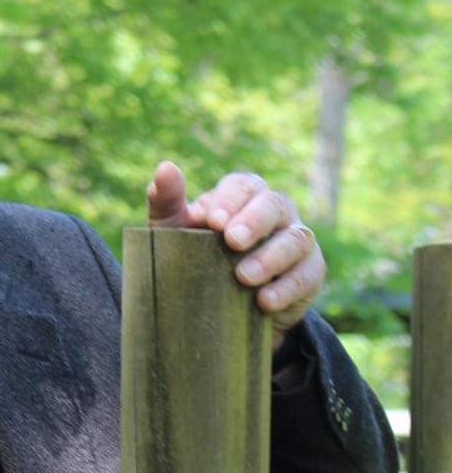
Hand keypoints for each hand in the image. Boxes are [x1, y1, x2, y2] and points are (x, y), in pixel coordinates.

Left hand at [146, 161, 324, 338]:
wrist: (213, 305)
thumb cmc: (192, 255)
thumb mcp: (172, 231)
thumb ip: (166, 201)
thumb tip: (165, 167)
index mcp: (242, 196)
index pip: (243, 185)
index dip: (231, 200)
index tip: (214, 222)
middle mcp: (275, 212)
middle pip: (275, 204)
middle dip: (255, 222)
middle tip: (233, 242)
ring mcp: (296, 240)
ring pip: (297, 239)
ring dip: (271, 257)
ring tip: (243, 277)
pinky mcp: (309, 273)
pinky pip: (307, 275)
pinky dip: (286, 288)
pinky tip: (264, 301)